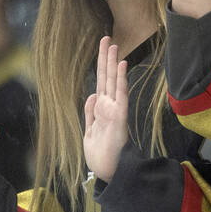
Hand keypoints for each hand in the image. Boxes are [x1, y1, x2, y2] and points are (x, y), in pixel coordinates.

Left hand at [83, 37, 129, 181]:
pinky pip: (121, 94)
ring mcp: (115, 110)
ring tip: (114, 45)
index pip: (100, 82)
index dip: (100, 66)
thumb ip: (90, 113)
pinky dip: (121, 79)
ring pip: (114, 82)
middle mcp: (109, 106)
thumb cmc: (100, 155)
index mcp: (101, 109)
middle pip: (107, 77)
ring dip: (113, 63)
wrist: (107, 172)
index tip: (102, 49)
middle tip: (107, 39)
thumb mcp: (89, 131)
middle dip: (106, 58)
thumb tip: (91, 95)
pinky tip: (121, 65)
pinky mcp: (119, 116)